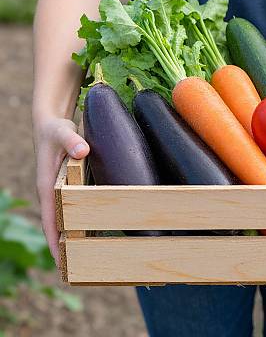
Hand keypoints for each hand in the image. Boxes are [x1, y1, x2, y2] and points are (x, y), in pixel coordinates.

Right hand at [34, 118, 88, 265]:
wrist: (50, 122)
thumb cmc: (55, 129)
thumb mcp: (61, 132)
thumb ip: (71, 140)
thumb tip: (82, 151)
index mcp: (46, 185)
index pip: (50, 220)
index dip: (55, 242)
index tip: (63, 264)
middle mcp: (51, 191)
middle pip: (57, 225)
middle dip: (65, 247)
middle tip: (81, 270)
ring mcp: (58, 189)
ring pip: (65, 218)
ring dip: (73, 235)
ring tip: (90, 256)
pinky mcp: (67, 184)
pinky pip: (72, 207)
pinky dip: (79, 220)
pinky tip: (93, 227)